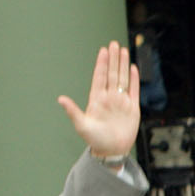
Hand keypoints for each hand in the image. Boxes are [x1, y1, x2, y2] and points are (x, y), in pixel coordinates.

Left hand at [57, 43, 138, 159]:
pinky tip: (132, 69)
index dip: (102, 64)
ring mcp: (121, 102)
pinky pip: (134, 91)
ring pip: (123, 79)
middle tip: (114, 44)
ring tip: (123, 51)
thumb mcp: (81, 125)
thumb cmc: (95, 139)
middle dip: (113, 59)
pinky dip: (134, 80)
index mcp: (97, 99)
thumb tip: (60, 99)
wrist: (111, 151)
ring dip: (123, 65)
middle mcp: (109, 97)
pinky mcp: (132, 108)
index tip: (103, 51)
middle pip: (113, 74)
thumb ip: (72, 111)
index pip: (100, 77)